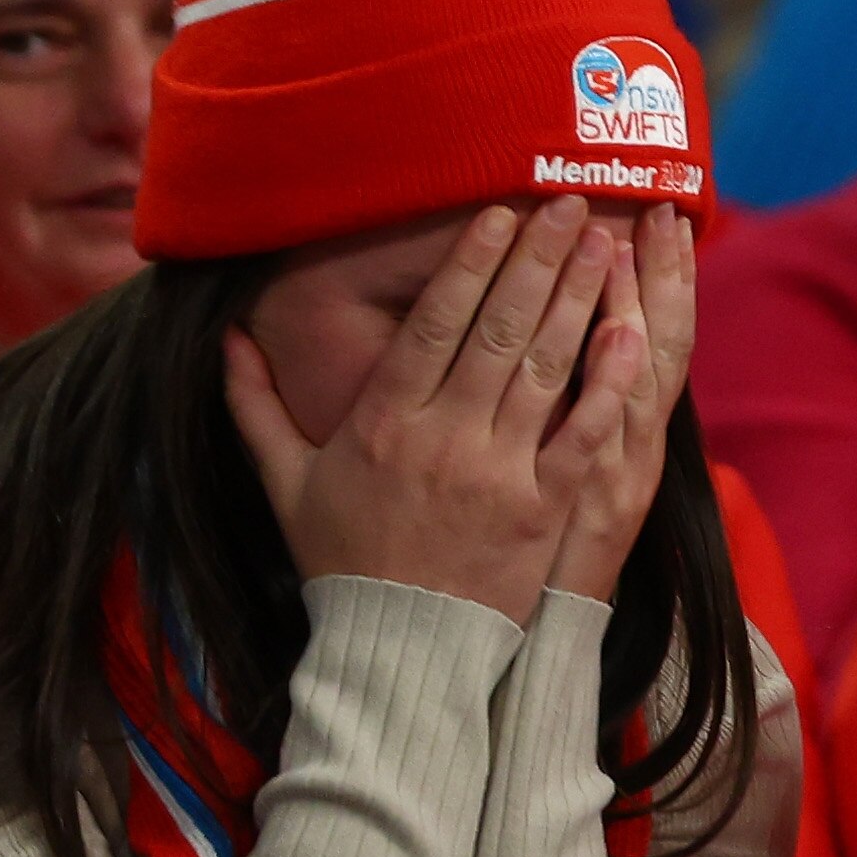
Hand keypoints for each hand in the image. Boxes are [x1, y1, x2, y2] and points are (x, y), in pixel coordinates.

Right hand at [224, 197, 637, 625]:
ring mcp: (497, 474)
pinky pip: (582, 435)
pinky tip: (629, 333)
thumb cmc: (343, 563)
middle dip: (538, 260)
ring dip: (578, 299)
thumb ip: (255, 406)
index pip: (434, 323)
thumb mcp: (285, 483)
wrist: (398, 651)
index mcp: (382, 421)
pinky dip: (607, 383)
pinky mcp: (543, 511)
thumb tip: (228, 339)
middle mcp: (442, 437)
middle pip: (499, 329)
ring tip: (605, 244)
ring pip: (544, 369)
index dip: (470, 263)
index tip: (500, 213)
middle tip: (570, 204)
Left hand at [543, 203, 698, 600]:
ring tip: (620, 237)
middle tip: (655, 208)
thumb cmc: (550, 561)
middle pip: (656, 344)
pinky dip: (616, 383)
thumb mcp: (583, 485)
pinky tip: (622, 331)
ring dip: (627, 304)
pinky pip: (603, 431)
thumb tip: (589, 341)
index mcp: (634, 437)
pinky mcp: (574, 501)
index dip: (666, 280)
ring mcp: (610, 473)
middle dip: (655, 274)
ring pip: (633, 377)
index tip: (664, 221)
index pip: (658, 339)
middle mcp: (634, 448)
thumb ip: (584, 414)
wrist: (539, 639)